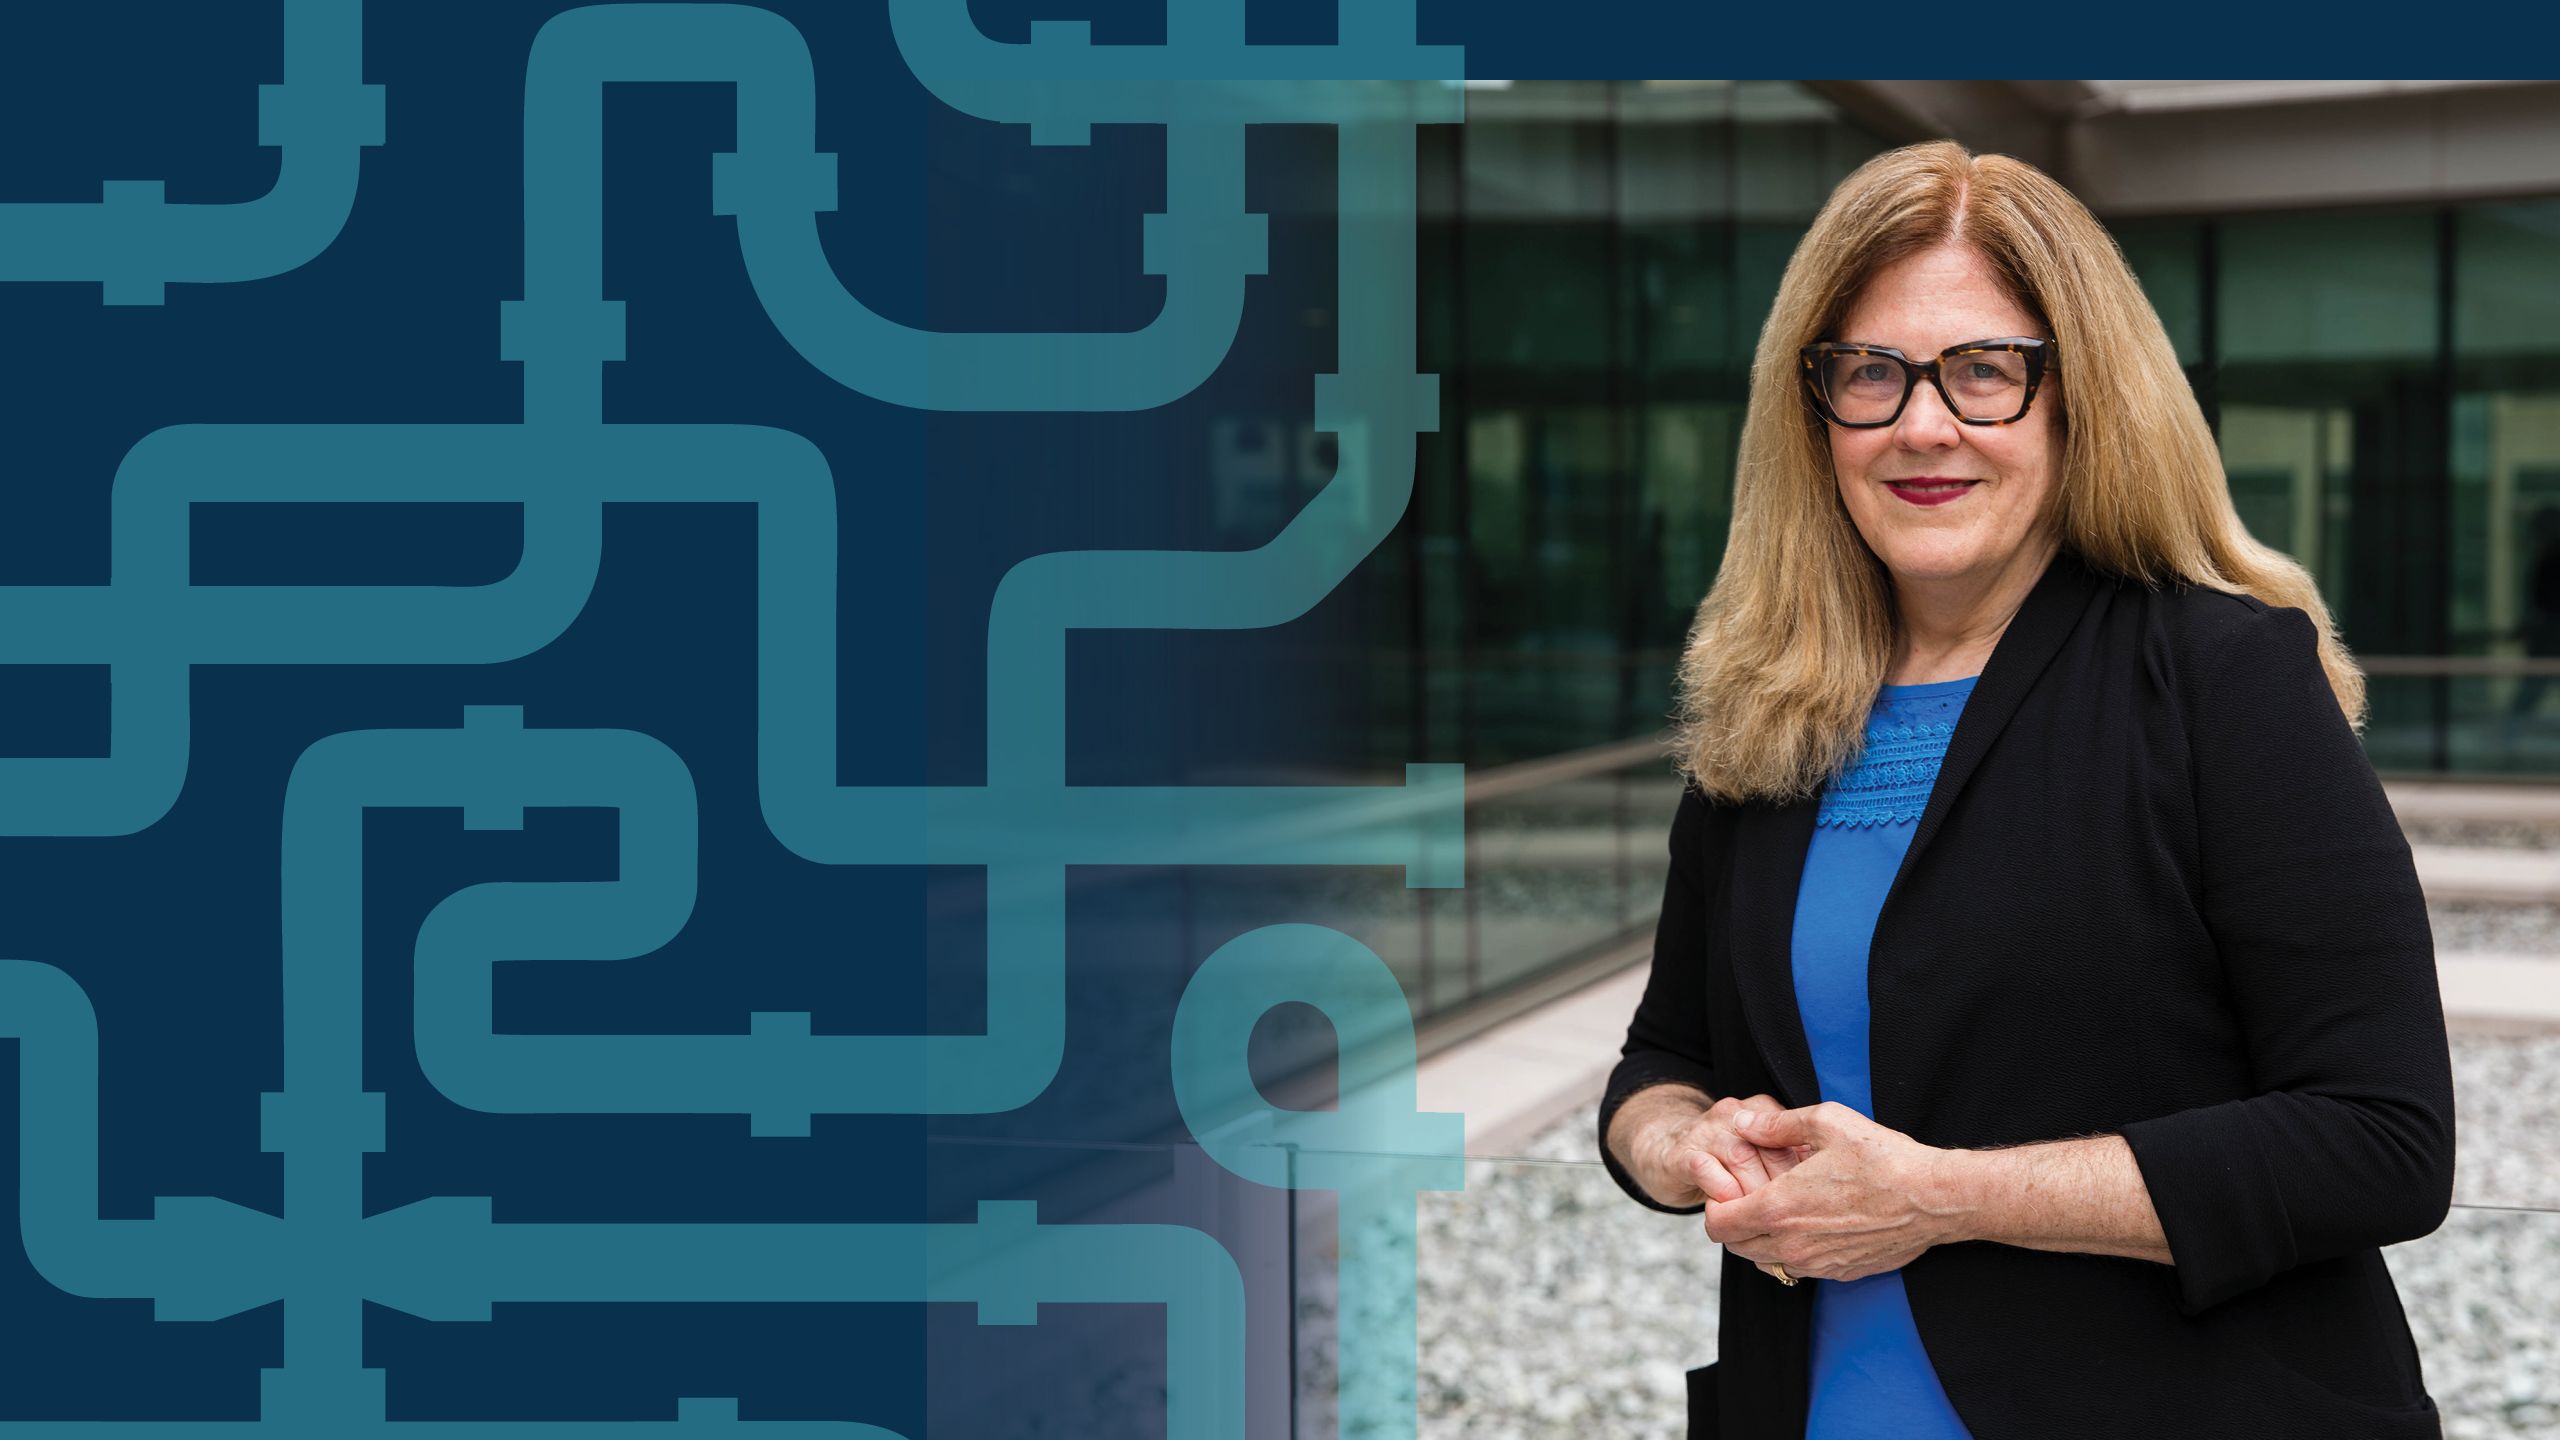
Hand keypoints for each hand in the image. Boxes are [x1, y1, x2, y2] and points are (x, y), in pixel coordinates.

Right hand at [1631, 1093, 1804, 1208]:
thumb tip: (1830, 1186)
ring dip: (1755, 1195)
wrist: (1666, 1152)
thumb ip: (1794, 1160)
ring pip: (1740, 1158)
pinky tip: (1732, 1213)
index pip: (1794, 1137)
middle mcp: (1734, 1114)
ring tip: (1765, 1222)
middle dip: (1785, 1189)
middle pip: (1770, 1149)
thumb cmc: (1728, 1162)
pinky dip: (1723, 1193)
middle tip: (1793, 1220)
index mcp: (1761, 1110)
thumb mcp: (1764, 1154)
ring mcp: (1705, 1131)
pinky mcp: (1680, 1153)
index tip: (1814, 1202)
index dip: (1807, 1174)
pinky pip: (1705, 1169)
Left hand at [1702, 1101, 1968, 1283]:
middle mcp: (1793, 1245)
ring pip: (1769, 1262)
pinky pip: (1803, 1269)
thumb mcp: (1826, 1122)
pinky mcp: (1843, 1272)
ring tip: (1784, 1209)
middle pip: (1738, 1248)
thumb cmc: (1882, 1157)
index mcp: (1779, 1208)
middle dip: (1735, 1224)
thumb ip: (1775, 1124)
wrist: (1934, 1198)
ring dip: (1765, 1240)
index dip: (1714, 1205)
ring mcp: (1819, 1263)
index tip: (1728, 1187)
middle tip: (1754, 1196)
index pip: (1718, 1225)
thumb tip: (1742, 1123)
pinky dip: (1797, 1251)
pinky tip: (1815, 1223)